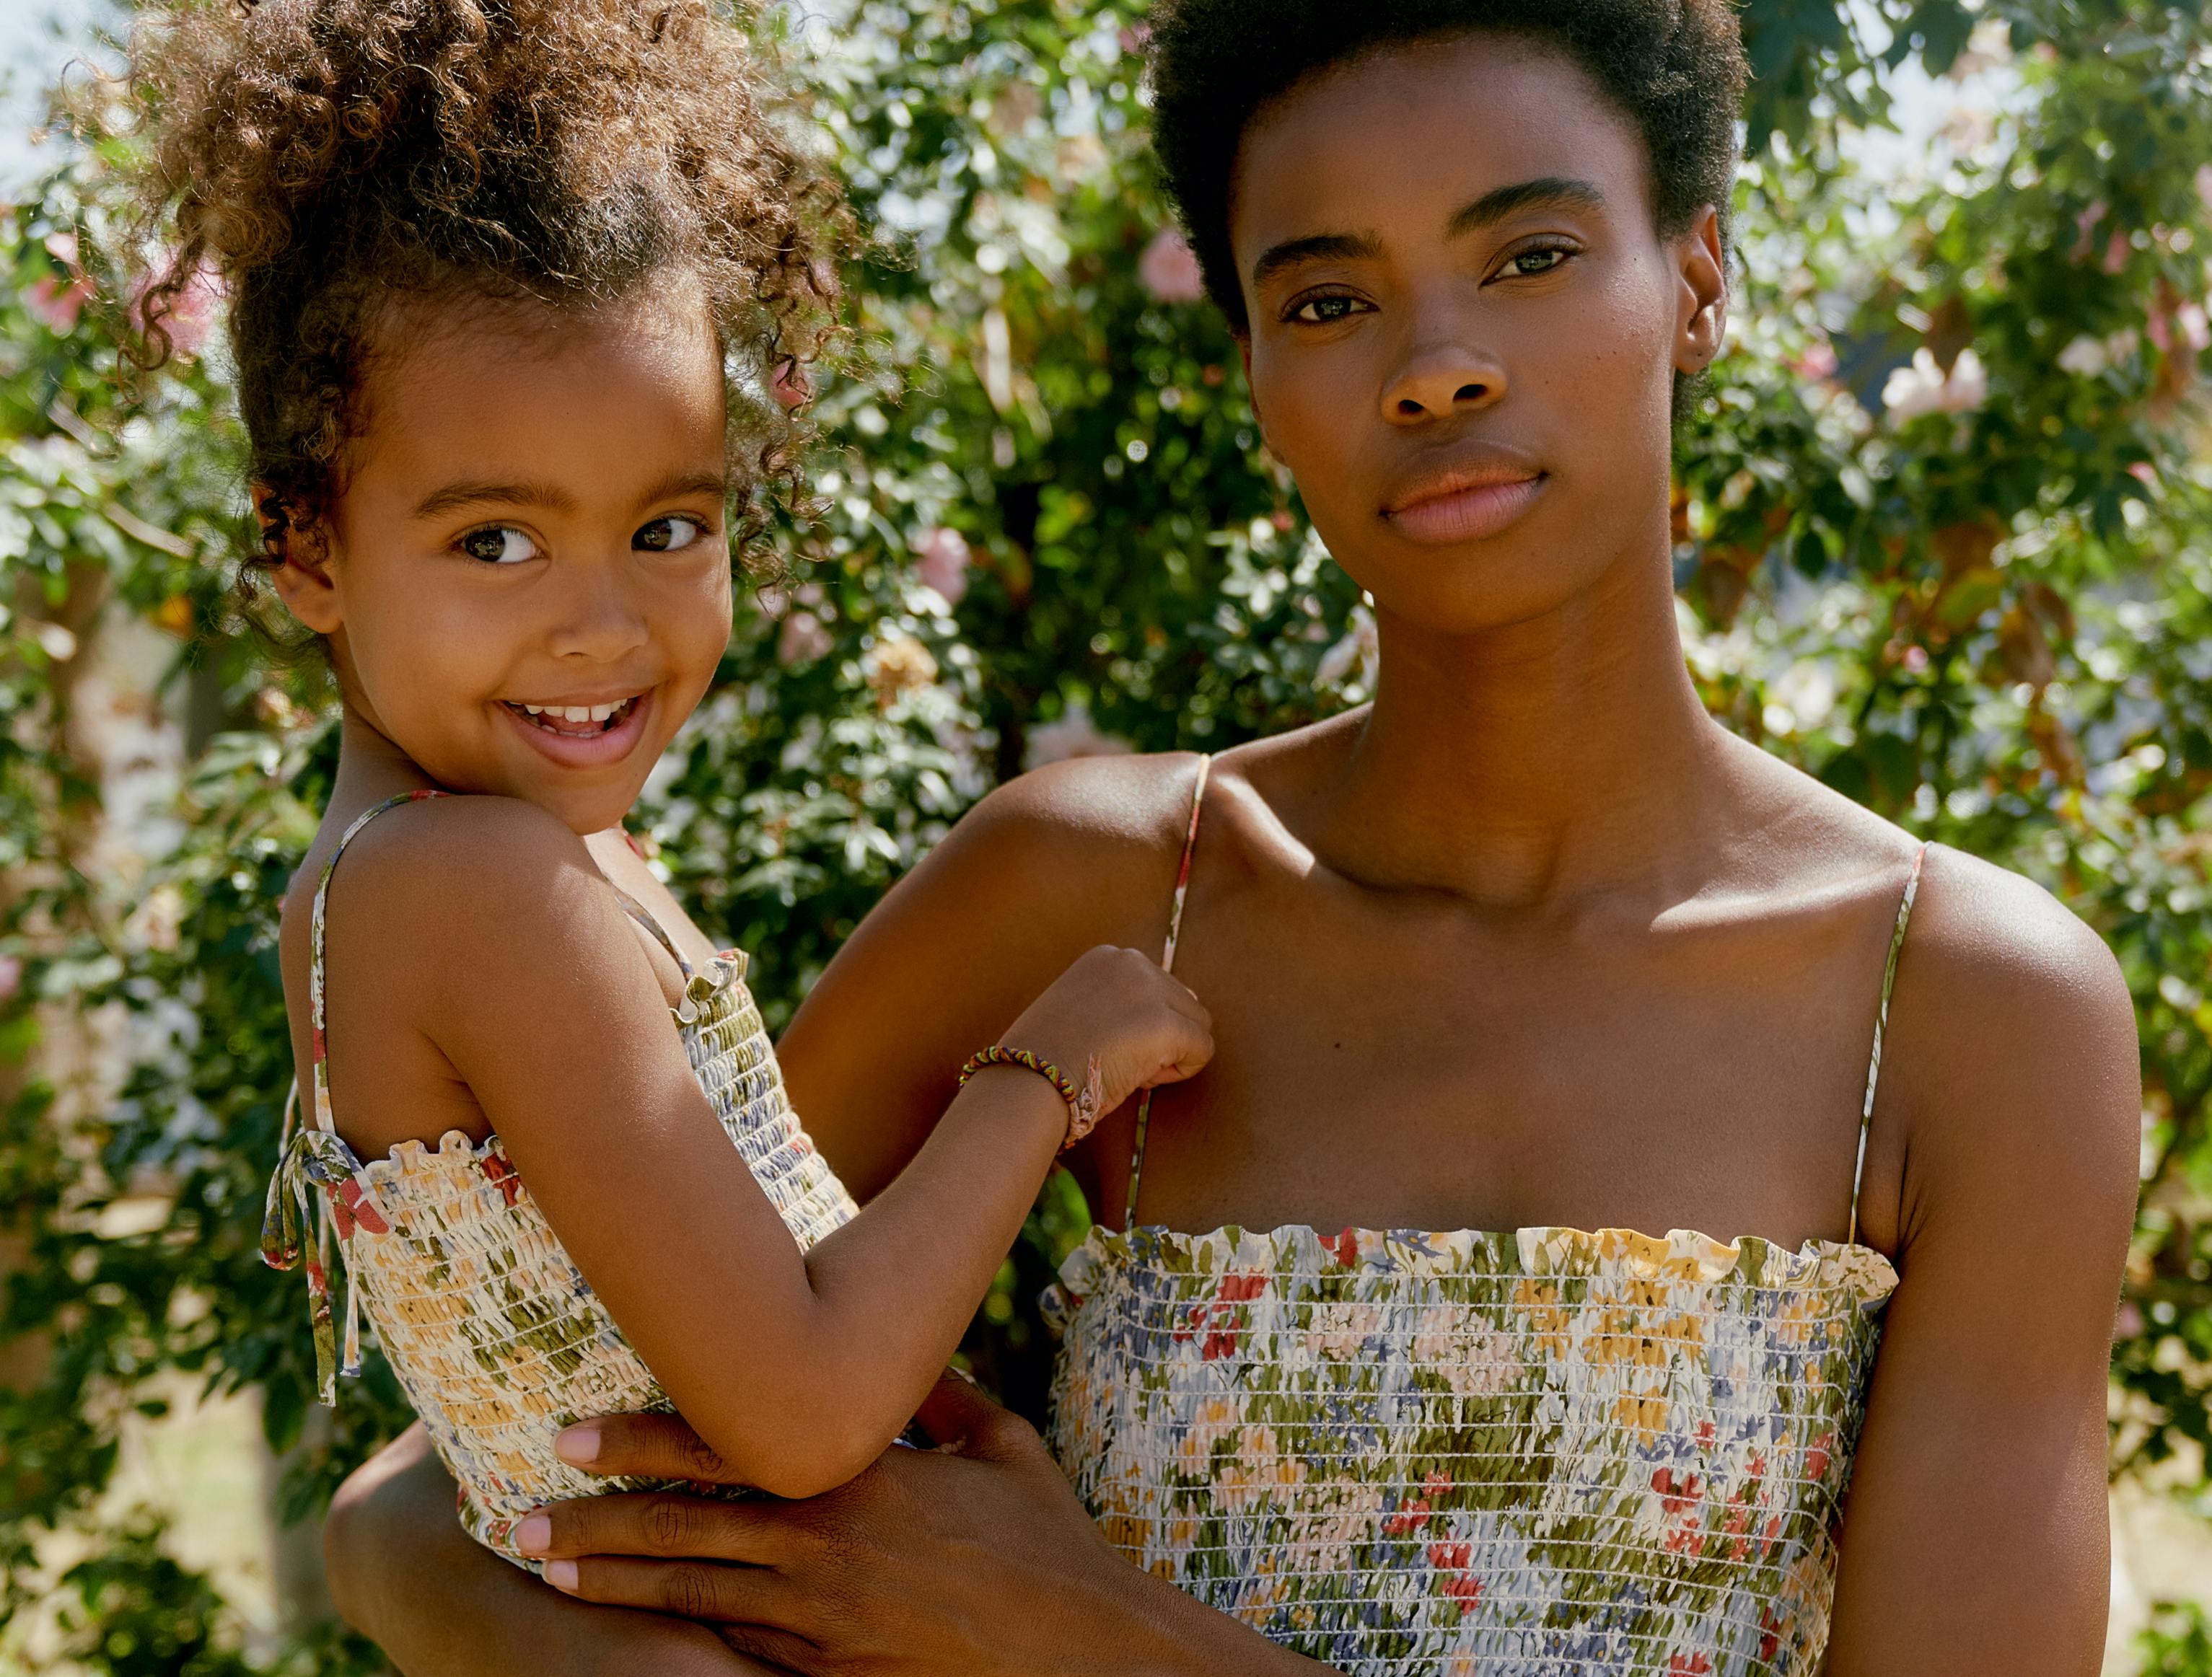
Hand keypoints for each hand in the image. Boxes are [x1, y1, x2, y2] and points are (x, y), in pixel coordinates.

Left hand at [520, 1377, 1320, 1676]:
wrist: (1085, 1652)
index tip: (572, 1433)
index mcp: (863, 1475)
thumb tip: (893, 1356)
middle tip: (524, 1514)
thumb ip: (940, 1396)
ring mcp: (827, 1621)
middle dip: (598, 1522)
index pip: (728, 1449)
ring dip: (616, 1586)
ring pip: (697, 1598)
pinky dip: (683, 1636)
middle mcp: (831, 1546)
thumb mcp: (1004, 1445)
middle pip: (687, 1531)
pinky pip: (745, 1651)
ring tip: (548, 1574)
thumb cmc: (1051, 1541)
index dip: (641, 1439)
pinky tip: (634, 1628)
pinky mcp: (833, 1676)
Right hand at [998, 944, 1212, 1119]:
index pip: (1156, 987)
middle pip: (1182, 1003)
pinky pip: (1202, 1050)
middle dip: (1161, 1038)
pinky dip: (1181, 1071)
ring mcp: (1149, 990)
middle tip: (1121, 1062)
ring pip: (1197, 1025)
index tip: (1107, 1043)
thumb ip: (1119, 1003)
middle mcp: (1131, 961)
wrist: (1029, 1081)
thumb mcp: (1079, 1009)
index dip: (1140, 1024)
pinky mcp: (1165, 1024)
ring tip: (1131, 1069)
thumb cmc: (1046, 1059)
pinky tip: (1142, 1079)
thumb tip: (1177, 1013)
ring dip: (1173, 1053)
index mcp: (1107, 957)